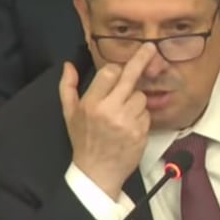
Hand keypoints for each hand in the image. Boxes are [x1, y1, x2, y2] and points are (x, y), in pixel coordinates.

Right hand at [60, 44, 156, 199]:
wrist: (97, 172)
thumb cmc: (83, 141)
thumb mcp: (69, 114)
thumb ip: (67, 87)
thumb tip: (68, 65)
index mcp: (91, 103)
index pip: (109, 72)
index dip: (116, 70)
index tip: (118, 71)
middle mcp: (109, 110)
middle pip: (130, 77)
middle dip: (141, 60)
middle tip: (151, 47)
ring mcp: (127, 121)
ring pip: (140, 97)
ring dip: (135, 102)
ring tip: (123, 115)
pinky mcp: (140, 132)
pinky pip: (146, 114)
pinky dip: (141, 117)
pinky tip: (130, 127)